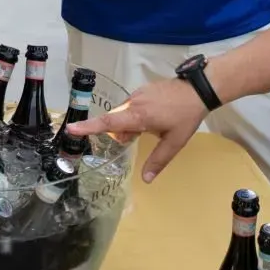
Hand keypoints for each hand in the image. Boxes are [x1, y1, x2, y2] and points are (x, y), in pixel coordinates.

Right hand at [66, 78, 206, 182]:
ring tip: (152, 127)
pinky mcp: (143, 89)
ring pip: (124, 112)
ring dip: (130, 123)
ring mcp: (138, 94)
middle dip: (121, 132)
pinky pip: (132, 104)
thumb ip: (158, 161)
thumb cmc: (186, 116)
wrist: (199, 89)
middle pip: (116, 120)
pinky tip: (155, 116)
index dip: (88, 127)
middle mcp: (134, 102)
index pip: (108, 122)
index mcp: (138, 116)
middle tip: (137, 138)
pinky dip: (136, 114)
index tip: (71, 128)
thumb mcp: (175, 142)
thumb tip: (146, 180)